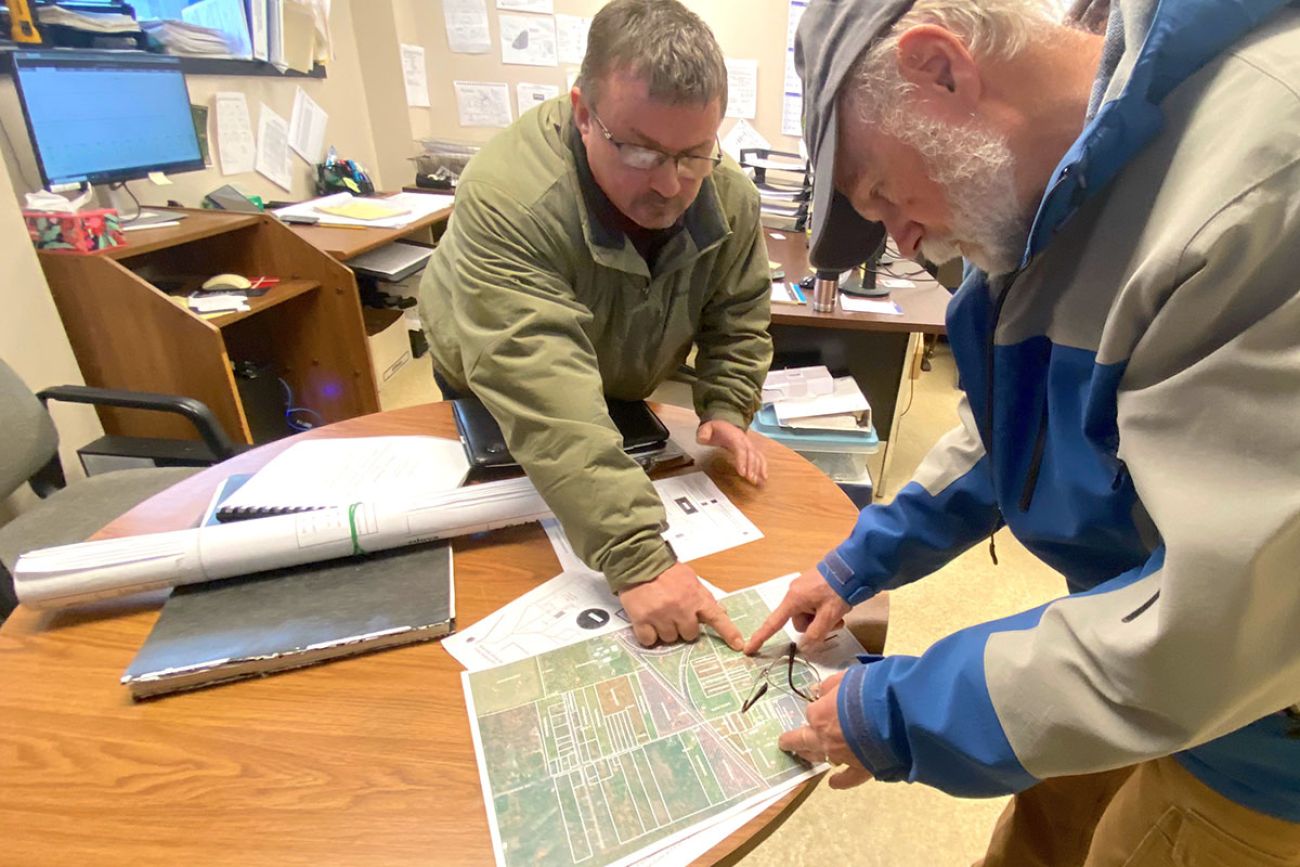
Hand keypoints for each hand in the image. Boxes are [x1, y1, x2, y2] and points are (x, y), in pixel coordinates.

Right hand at [620, 562, 743, 649]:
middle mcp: (681, 608)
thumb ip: (704, 597)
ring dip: (665, 630)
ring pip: (670, 638)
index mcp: (695, 597)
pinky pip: (650, 640)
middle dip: (684, 627)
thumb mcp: (691, 579)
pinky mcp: (642, 620)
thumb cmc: (666, 570)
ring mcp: (661, 615)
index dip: (729, 633)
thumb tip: (721, 612)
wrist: (638, 561)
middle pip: (690, 635)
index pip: (717, 618)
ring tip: (659, 614)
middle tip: (674, 614)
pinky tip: (647, 621)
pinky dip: (649, 635)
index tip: (739, 645)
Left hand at [697, 420, 766, 485]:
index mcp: (734, 436)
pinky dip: (763, 468)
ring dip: (759, 469)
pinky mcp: (751, 450)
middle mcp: (745, 441)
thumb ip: (704, 433)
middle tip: (751, 479)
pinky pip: (760, 458)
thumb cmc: (716, 428)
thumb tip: (702, 438)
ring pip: (757, 457)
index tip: (742, 472)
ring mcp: (749, 445)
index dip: (742, 460)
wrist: (724, 423)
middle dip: (752, 467)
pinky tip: (764, 478)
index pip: (740, 449)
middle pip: (751, 454)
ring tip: (759, 482)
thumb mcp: (707, 427)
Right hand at [744, 568, 851, 654]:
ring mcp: (803, 589)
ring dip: (822, 619)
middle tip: (833, 622)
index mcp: (793, 599)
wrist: (853, 565)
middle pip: (798, 622)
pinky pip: (813, 605)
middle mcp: (794, 593)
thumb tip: (805, 646)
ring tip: (839, 614)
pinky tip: (837, 607)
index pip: (773, 623)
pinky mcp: (812, 586)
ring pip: (808, 615)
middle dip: (815, 626)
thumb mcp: (829, 615)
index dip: (761, 637)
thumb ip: (816, 633)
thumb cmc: (838, 589)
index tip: (749, 649)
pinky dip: (824, 611)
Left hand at [777, 672, 873, 788]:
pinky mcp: (861, 768)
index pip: (811, 712)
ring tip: (805, 755)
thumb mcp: (845, 678)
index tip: (820, 705)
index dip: (816, 708)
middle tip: (784, 742)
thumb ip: (830, 686)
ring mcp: (841, 756)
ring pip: (821, 758)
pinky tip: (833, 783)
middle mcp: (825, 738)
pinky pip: (848, 778)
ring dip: (811, 756)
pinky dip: (840, 781)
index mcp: (819, 716)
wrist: (894, 714)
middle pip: (803, 740)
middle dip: (793, 740)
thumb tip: (819, 691)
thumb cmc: (868, 690)